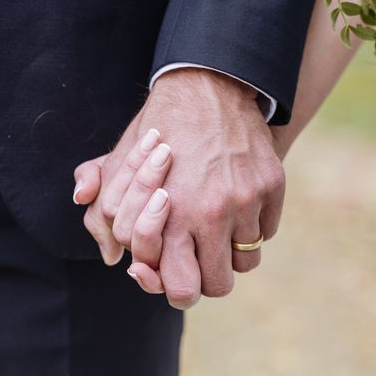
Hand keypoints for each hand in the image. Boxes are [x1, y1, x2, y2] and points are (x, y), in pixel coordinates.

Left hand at [80, 68, 285, 309]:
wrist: (206, 87)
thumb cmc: (158, 133)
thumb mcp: (120, 167)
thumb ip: (104, 213)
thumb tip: (110, 257)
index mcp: (169, 217)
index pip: (179, 289)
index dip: (175, 288)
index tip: (173, 270)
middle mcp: (210, 214)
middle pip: (217, 286)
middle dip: (206, 279)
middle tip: (198, 261)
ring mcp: (245, 201)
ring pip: (245, 261)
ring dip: (230, 253)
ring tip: (217, 229)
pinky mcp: (271, 186)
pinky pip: (265, 232)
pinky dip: (251, 228)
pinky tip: (235, 206)